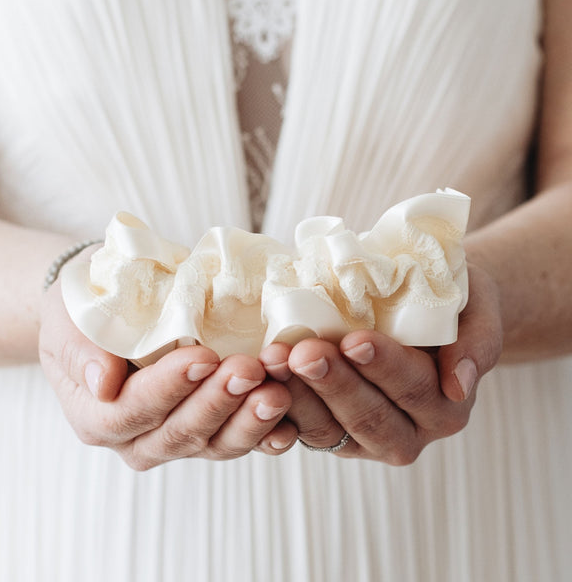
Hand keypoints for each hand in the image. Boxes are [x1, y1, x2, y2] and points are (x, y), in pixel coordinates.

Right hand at [39, 282, 295, 469]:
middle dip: (218, 402)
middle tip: (249, 371)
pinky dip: (267, 434)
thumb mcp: (68, 321)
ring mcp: (180, 437)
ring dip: (250, 420)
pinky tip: (290, 423)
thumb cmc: (87, 312)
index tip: (201, 356)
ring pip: (216, 443)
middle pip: (180, 433)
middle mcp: (139, 439)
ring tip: (277, 392)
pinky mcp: (214, 427)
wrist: (114, 311)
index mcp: (99, 416)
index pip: (133, 411)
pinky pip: (242, 440)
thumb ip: (80, 351)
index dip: (168, 388)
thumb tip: (103, 382)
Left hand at [259, 264, 502, 463]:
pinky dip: (278, 407)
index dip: (383, 367)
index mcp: (445, 406)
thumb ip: (477, 344)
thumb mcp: (478, 309)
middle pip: (368, 418)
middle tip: (303, 352)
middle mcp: (408, 431)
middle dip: (333, 384)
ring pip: (328, 429)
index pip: (413, 389)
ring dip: (298, 396)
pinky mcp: (330, 429)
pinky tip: (260, 378)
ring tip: (274, 359)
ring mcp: (364, 437)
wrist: (423, 306)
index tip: (354, 339)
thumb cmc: (451, 301)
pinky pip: (300, 428)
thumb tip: (459, 385)